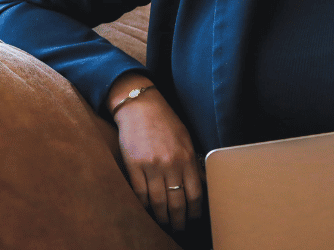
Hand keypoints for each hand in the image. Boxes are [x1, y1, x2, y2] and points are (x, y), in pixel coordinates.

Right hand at [107, 76, 202, 230]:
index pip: (194, 193)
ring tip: (163, 223)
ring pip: (158, 202)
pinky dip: (144, 205)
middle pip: (177, 202)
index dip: (195, 211)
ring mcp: (151, 166)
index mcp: (186, 157)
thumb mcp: (185, 139)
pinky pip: (140, 193)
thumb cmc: (165, 122)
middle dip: (179, 220)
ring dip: (161, 217)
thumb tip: (199, 185)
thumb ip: (191, 162)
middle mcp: (171, 164)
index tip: (194, 218)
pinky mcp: (134, 165)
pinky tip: (148, 210)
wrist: (140, 106)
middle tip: (179, 228)